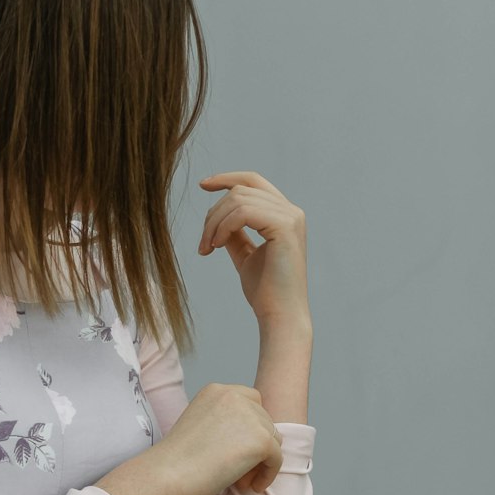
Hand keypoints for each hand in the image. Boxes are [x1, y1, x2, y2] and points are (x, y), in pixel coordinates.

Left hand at [196, 171, 309, 325]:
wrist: (279, 316)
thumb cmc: (265, 291)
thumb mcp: (245, 255)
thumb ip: (235, 233)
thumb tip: (218, 217)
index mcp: (284, 215)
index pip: (253, 182)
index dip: (227, 178)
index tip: (203, 185)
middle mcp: (291, 212)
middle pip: (241, 189)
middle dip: (213, 213)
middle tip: (203, 244)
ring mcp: (290, 217)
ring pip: (238, 199)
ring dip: (214, 223)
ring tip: (208, 248)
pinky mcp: (285, 226)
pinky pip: (242, 212)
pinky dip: (223, 227)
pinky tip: (217, 246)